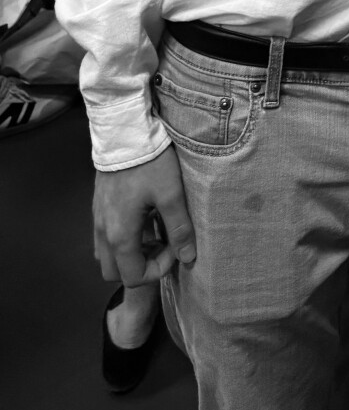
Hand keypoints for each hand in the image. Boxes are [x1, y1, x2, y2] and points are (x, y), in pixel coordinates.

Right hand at [93, 146, 195, 285]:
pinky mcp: (99, 206)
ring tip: (154, 232)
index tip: (175, 248)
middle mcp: (103, 232)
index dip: (158, 270)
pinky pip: (106, 236)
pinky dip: (124, 238)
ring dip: (131, 253)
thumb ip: (180, 229)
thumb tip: (189, 258)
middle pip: (115, 271)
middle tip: (164, 244)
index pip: (133, 276)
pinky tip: (143, 218)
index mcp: (119, 235)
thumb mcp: (171, 194)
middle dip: (141, 266)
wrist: (125, 132)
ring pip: (108, 255)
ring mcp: (98, 219)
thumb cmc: (150, 163)